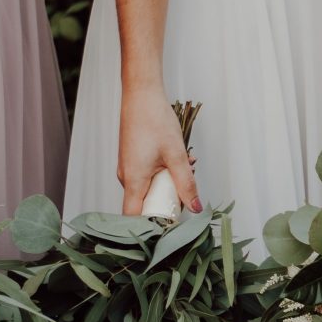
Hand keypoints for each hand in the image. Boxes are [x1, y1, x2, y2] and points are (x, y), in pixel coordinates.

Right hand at [118, 87, 200, 215]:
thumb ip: (186, 183)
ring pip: (148, 188)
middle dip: (167, 201)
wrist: (142, 94)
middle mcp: (126, 176)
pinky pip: (147, 175)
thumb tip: (195, 207)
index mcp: (133, 180)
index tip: (167, 227)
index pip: (133, 217)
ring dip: (168, 184)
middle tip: (185, 193)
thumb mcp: (177, 155)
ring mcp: (128, 167)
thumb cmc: (154, 120)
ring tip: (186, 167)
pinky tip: (178, 159)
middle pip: (144, 204)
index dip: (148, 227)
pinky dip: (163, 172)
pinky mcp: (132, 159)